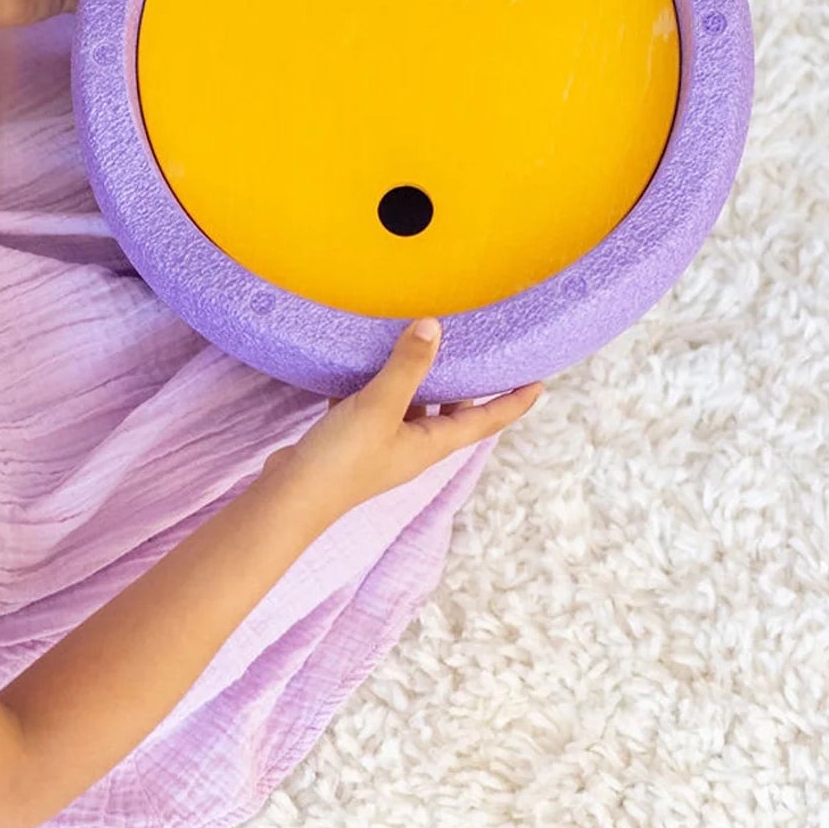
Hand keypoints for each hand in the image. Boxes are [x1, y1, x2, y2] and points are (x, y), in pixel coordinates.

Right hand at [278, 319, 541, 524]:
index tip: (540, 382)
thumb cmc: (341, 460)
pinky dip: (377, 386)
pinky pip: (375, 407)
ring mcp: (383, 446)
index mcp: (433, 444)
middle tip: (480, 352)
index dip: (514, 402)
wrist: (288, 500)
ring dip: (420, 381)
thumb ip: (407, 367)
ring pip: (413, 408)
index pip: (486, 421)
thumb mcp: (379, 407)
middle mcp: (414, 447)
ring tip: (424, 345)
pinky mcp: (353, 441)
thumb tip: (435, 328)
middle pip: (453, 413)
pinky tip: (365, 361)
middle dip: (468, 386)